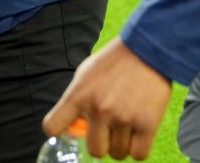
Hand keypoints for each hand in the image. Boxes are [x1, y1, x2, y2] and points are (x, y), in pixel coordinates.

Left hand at [43, 37, 171, 159]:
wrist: (146, 48)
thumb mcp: (85, 73)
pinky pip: (138, 155)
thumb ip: (77, 98)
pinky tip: (138, 132)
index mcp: (78, 95)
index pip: (52, 127)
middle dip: (102, 143)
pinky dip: (138, 148)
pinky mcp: (147, 124)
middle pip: (95, 150)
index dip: (60, 130)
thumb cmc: (114, 61)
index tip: (72, 128)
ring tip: (126, 126)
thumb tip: (73, 126)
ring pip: (117, 154)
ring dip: (121, 144)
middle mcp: (98, 109)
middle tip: (109, 130)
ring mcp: (122, 118)